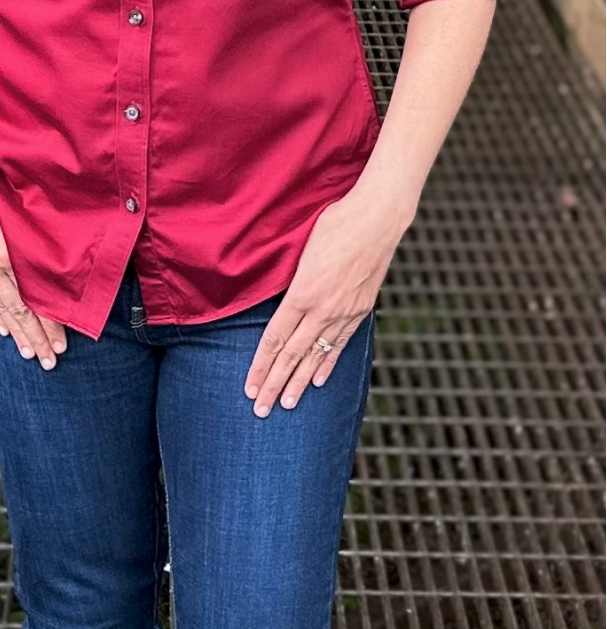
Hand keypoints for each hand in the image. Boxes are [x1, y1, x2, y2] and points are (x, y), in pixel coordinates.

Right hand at [0, 150, 68, 369]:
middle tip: (51, 361)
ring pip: (0, 309)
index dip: (49, 323)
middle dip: (36, 338)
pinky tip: (3, 327)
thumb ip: (30, 227)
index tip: (63, 342)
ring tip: (29, 353)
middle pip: (19, 312)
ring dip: (17, 333)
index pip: (33, 300)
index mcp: (5, 255)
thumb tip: (55, 242)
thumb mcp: (9, 204)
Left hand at [243, 185, 404, 416]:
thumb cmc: (335, 222)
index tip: (250, 387)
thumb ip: (289, 280)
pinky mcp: (361, 309)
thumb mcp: (302, 249)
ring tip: (287, 404)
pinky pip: (341, 343)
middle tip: (261, 410)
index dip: (260, 366)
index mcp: (302, 293)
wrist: (378, 218)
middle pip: (293, 355)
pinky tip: (319, 380)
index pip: (275, 339)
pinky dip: (328, 363)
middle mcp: (323, 309)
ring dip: (300, 382)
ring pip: (316, 355)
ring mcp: (345, 312)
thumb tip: (275, 299)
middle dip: (275, 385)